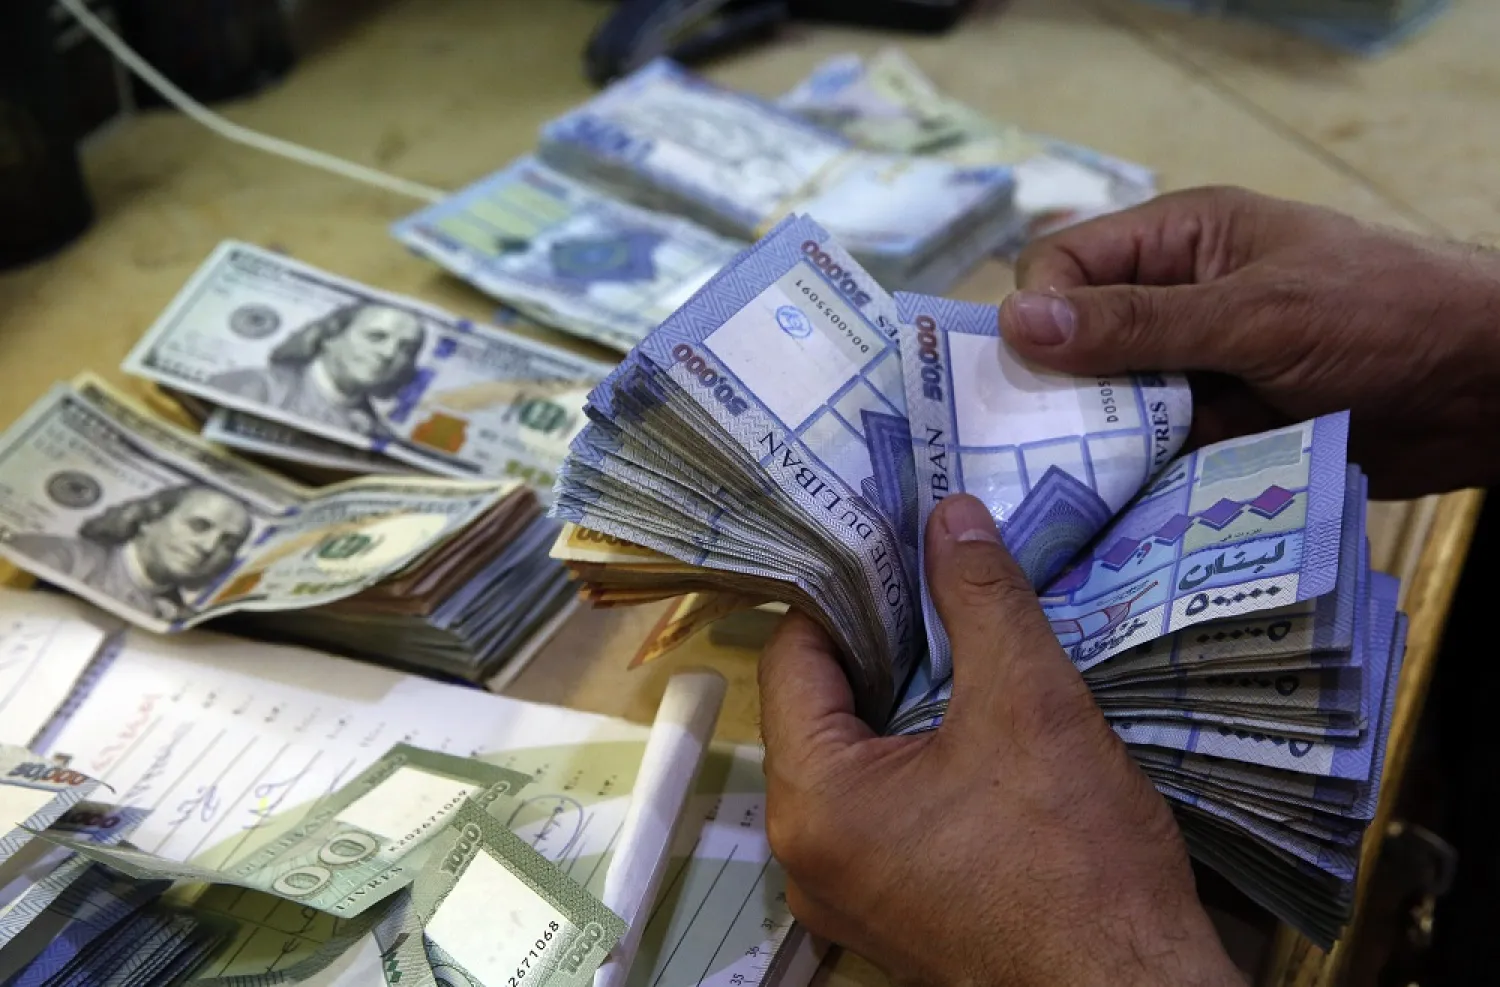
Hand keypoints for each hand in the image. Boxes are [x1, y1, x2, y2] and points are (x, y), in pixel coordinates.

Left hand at [758, 494, 1243, 986]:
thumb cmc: (1074, 862)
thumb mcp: (1029, 703)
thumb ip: (981, 598)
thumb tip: (951, 514)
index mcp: (812, 800)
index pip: (794, 655)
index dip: (846, 590)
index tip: (900, 546)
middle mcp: (807, 851)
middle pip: (823, 706)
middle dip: (885, 641)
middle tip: (941, 582)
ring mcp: (849, 890)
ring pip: (860, 757)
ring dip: (910, 698)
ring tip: (969, 639)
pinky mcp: (897, 908)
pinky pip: (889, 807)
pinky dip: (925, 756)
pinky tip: (982, 722)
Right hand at [998, 186, 1499, 497]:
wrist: (1486, 390)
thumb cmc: (1382, 316)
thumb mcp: (1254, 313)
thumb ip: (1137, 323)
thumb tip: (1018, 321)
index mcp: (1178, 242)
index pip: (1064, 265)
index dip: (1037, 314)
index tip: (1025, 376)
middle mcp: (1175, 303)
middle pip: (1075, 343)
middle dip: (1054, 390)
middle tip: (1034, 448)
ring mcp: (1195, 371)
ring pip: (1108, 407)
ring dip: (1095, 444)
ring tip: (1071, 490)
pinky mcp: (1216, 432)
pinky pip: (1152, 455)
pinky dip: (1136, 480)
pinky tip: (1115, 510)